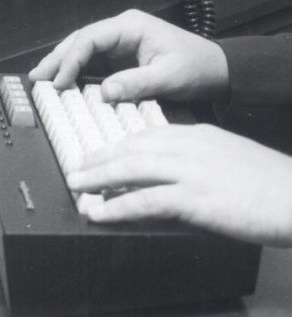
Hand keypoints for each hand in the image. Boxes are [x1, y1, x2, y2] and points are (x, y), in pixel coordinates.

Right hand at [28, 9, 228, 102]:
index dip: (71, 59)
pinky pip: (93, 60)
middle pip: (80, 40)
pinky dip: (76, 70)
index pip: (90, 38)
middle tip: (37, 76)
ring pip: (83, 49)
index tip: (60, 80)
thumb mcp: (168, 77)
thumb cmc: (198, 67)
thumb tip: (105, 92)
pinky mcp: (121, 55)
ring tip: (42, 77)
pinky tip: (64, 80)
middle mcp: (122, 29)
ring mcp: (120, 41)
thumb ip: (136, 83)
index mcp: (131, 26)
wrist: (217, 70)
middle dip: (57, 58)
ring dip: (63, 63)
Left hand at [67, 123, 291, 246]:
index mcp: (197, 135)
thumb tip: (173, 177)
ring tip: (76, 185)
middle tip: (76, 166)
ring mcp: (190, 170)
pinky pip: (147, 200)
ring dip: (98, 177)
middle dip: (100, 157)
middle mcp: (188, 146)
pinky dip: (119, 206)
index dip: (118, 145)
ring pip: (132, 168)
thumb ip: (199, 161)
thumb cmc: (271, 183)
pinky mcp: (195, 197)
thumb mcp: (229, 159)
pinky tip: (101, 212)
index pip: (147, 135)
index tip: (100, 152)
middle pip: (132, 147)